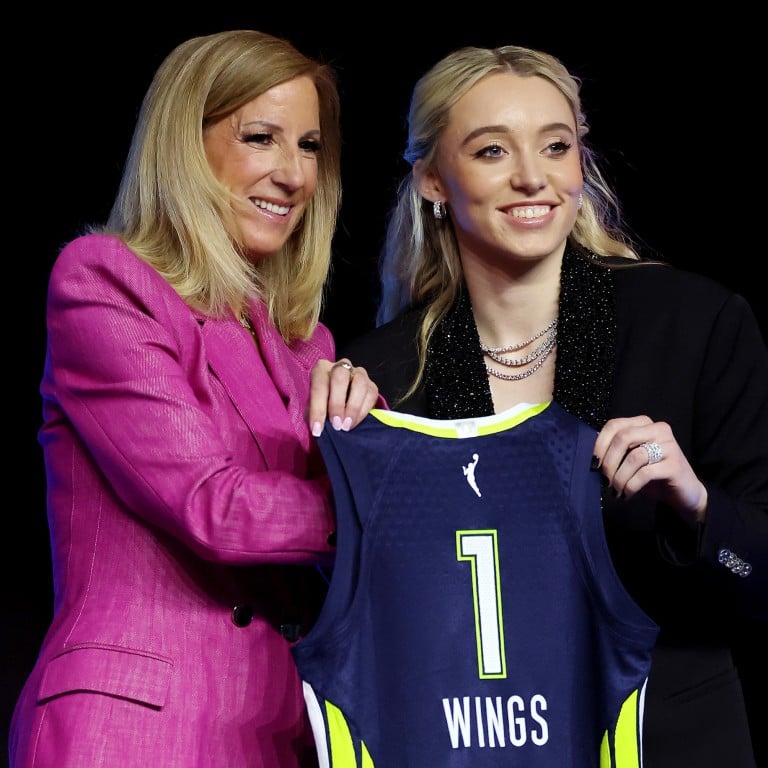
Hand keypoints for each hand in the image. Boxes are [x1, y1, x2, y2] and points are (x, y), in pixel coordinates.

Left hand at [308, 359, 378, 436]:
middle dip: (337, 404)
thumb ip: (314, 413)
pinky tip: (354, 422)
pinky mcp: (371, 385)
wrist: (339, 403)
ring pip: (359, 384)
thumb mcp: (313, 407)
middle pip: (340, 377)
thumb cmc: (323, 403)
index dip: (317, 409)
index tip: (317, 429)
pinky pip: (371, 394)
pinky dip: (362, 411)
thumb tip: (319, 427)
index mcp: (321, 369)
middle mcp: (340, 367)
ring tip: (346, 426)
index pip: (318, 385)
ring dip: (353, 407)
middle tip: (336, 424)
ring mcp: (358, 373)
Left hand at [593, 415, 707, 523]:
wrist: (684, 493)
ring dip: (619, 477)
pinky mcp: (674, 465)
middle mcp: (658, 429)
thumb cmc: (652, 475)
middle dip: (608, 461)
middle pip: (623, 437)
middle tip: (604, 479)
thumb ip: (616, 450)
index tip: (593, 462)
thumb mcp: (631, 458)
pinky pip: (645, 473)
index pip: (615, 425)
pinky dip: (631, 485)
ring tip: (615, 490)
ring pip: (633, 456)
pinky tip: (626, 494)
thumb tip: (592, 455)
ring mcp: (669, 446)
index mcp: (644, 423)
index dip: (599, 443)